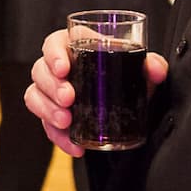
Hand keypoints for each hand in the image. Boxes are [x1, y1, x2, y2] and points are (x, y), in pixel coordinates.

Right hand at [25, 28, 167, 156]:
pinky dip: (57, 137)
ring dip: (47, 109)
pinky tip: (73, 146)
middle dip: (51, 86)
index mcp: (75, 47)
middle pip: (41, 70)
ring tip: (66, 122)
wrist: (127, 105)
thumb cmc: (126, 77)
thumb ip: (152, 66)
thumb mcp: (141, 71)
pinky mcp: (51, 114)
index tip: (64, 69)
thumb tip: (156, 69)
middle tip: (68, 99)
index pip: (55, 43)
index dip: (54, 54)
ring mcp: (51, 92)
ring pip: (34, 95)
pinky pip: (44, 124)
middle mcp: (58, 68)